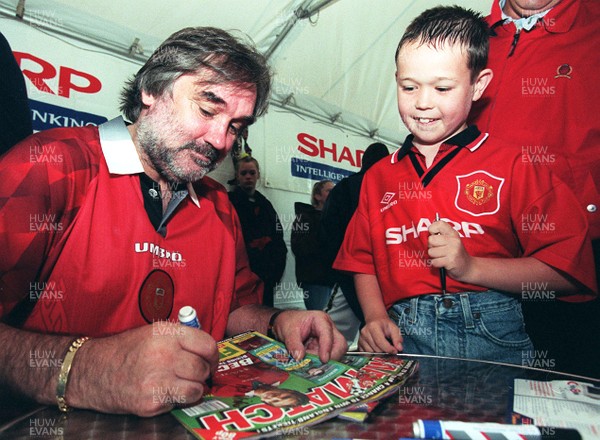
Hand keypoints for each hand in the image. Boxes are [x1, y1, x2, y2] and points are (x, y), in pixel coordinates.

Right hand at [68, 322, 217, 416]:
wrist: (92, 371)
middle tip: (196, 375)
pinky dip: (176, 401)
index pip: (207, 344)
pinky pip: (179, 403)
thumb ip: (180, 338)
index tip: (210, 361)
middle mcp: (163, 354)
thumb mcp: (153, 333)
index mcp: (166, 333)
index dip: (213, 356)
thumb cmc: (126, 351)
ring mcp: (157, 379)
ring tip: (182, 385)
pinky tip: (163, 393)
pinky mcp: (151, 402)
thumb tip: (208, 349)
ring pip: (196, 389)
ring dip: (194, 389)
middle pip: (203, 368)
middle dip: (203, 374)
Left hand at [271, 310, 346, 362]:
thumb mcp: (288, 332)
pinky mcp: (324, 348)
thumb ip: (293, 344)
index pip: (328, 334)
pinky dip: (320, 363)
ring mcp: (327, 339)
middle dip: (332, 357)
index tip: (323, 359)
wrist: (285, 323)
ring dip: (325, 361)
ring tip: (311, 363)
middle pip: (340, 344)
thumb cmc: (289, 322)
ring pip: (336, 353)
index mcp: (320, 320)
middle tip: (319, 366)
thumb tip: (299, 357)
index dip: (327, 348)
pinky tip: (311, 363)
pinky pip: (328, 358)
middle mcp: (327, 329)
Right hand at [358, 317, 402, 353]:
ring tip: (383, 348)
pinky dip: (372, 354)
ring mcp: (361, 338)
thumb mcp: (393, 328)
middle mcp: (365, 332)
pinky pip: (366, 353)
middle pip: (376, 349)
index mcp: (373, 327)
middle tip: (390, 349)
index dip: (389, 349)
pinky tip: (377, 349)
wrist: (375, 319)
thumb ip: (397, 338)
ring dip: (379, 353)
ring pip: (371, 353)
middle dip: (385, 351)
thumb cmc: (384, 324)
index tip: (395, 351)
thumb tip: (399, 348)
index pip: (380, 342)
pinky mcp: (359, 343)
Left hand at [428, 219, 473, 280]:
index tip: (434, 235)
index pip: (439, 224)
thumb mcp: (450, 240)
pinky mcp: (450, 261)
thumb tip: (428, 231)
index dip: (432, 229)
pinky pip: (434, 262)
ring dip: (434, 256)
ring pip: (431, 252)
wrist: (467, 266)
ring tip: (441, 256)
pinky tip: (442, 262)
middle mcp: (454, 240)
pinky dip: (436, 263)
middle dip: (431, 246)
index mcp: (453, 233)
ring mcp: (453, 251)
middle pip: (431, 239)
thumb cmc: (454, 252)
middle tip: (438, 249)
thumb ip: (440, 234)